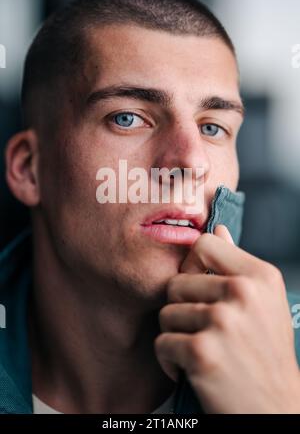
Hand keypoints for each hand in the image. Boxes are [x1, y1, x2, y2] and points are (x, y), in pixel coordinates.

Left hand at [155, 225, 299, 412]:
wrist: (275, 410)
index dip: (193, 265)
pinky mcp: (202, 352)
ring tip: (201, 350)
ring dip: (177, 336)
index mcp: (260, 276)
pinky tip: (192, 369)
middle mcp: (243, 293)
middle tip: (203, 331)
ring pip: (166, 313)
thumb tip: (219, 228)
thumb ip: (236, 264)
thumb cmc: (265, 353)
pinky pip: (162, 342)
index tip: (199, 287)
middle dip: (182, 309)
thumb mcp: (263, 303)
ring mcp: (222, 322)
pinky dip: (170, 360)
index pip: (204, 244)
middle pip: (176, 282)